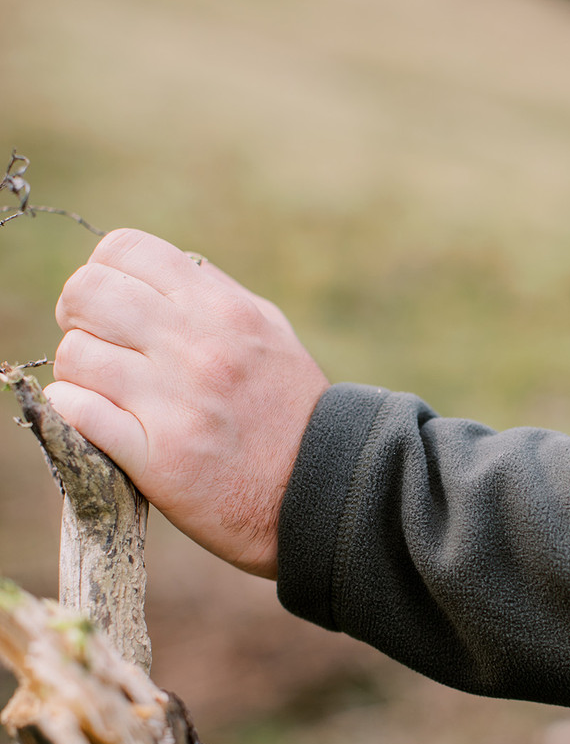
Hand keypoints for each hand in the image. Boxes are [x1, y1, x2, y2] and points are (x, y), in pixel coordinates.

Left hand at [46, 229, 328, 577]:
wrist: (322, 494)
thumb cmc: (292, 412)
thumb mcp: (270, 333)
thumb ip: (217, 296)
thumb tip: (161, 271)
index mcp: (223, 310)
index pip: (125, 249)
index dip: (103, 272)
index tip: (111, 306)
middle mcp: (197, 348)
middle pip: (86, 293)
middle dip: (77, 317)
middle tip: (96, 346)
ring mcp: (175, 403)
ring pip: (74, 355)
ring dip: (78, 373)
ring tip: (103, 391)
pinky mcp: (157, 457)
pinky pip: (78, 413)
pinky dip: (74, 414)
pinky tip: (96, 421)